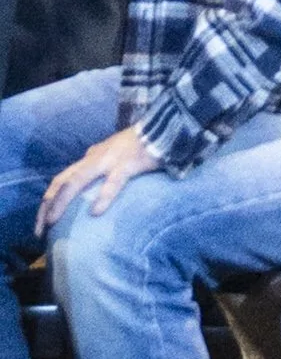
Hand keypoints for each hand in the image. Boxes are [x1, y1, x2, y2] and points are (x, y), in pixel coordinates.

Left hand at [39, 125, 161, 233]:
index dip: (48, 201)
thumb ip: (98, 166)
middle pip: (62, 182)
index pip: (60, 180)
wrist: (162, 127)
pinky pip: (113, 182)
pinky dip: (103, 197)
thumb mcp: (111, 154)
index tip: (42, 223)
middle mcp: (94, 158)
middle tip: (39, 230)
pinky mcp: (128, 163)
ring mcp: (109, 160)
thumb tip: (86, 185)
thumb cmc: (138, 145)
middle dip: (47, 206)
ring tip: (52, 221)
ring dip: (62, 201)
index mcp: (90, 158)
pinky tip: (95, 212)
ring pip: (77, 180)